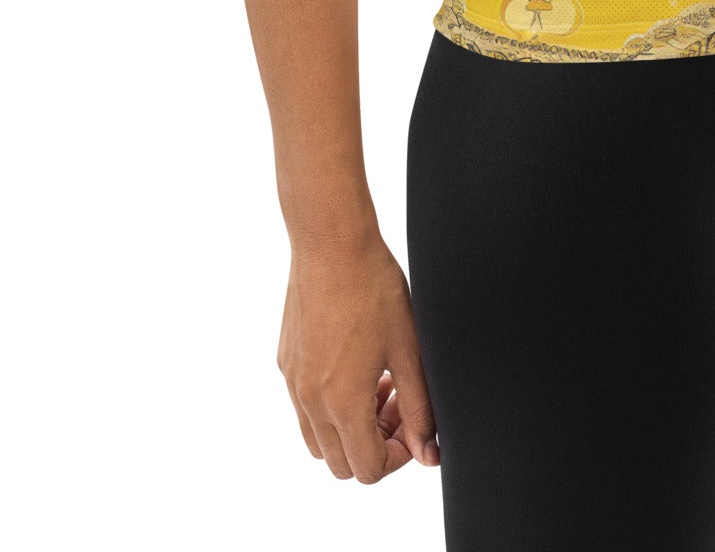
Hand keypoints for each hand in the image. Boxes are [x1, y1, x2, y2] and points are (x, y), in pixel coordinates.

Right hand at [276, 230, 439, 481]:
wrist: (332, 244)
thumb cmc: (374, 289)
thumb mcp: (410, 350)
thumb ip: (420, 408)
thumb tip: (428, 453)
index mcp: (342, 403)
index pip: (367, 470)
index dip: (398, 457)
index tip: (414, 425)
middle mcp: (310, 401)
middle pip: (341, 463)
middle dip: (375, 444)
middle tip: (398, 402)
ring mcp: (293, 383)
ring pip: (318, 440)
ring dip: (351, 428)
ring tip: (379, 384)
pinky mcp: (286, 362)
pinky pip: (305, 407)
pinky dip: (331, 405)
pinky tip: (357, 364)